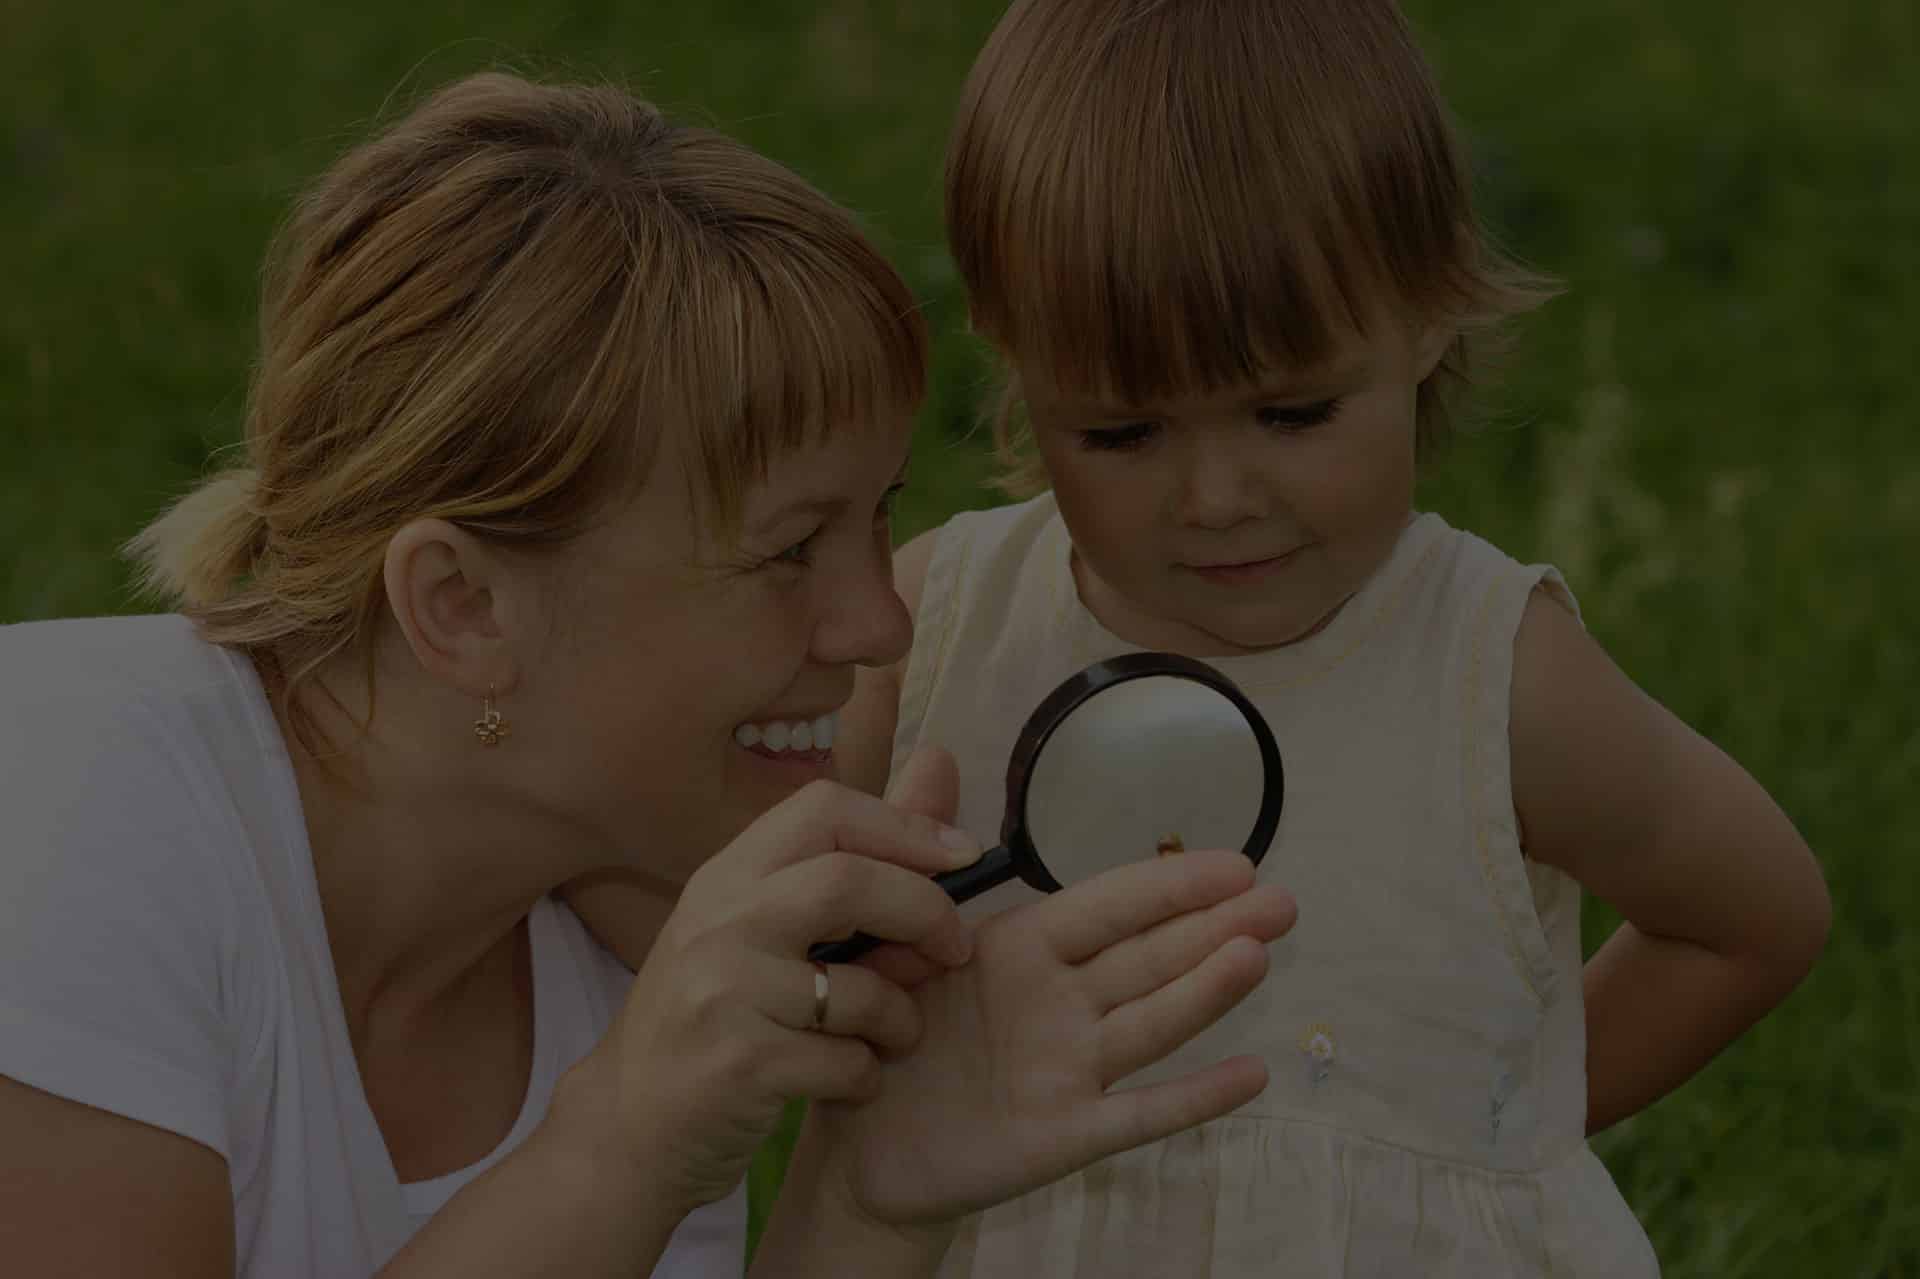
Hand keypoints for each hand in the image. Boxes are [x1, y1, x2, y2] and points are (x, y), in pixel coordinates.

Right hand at [554, 778, 980, 1215]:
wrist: (628, 1122)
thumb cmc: (712, 1014)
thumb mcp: (759, 925)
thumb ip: (851, 860)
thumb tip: (941, 765)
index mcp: (727, 875)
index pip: (824, 810)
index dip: (905, 824)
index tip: (962, 855)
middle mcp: (719, 922)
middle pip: (848, 881)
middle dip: (925, 911)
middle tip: (957, 948)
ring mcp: (722, 992)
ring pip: (859, 989)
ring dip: (902, 1017)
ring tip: (895, 1033)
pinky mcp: (739, 1065)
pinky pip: (845, 1061)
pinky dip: (867, 1076)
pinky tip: (850, 1080)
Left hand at [809, 845, 1295, 1227]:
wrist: (854, 1145)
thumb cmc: (877, 1029)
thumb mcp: (886, 932)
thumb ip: (917, 848)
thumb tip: (938, 752)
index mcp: (1021, 950)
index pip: (1108, 908)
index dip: (1168, 885)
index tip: (1235, 861)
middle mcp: (1059, 1005)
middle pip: (1149, 959)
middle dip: (1214, 927)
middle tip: (1284, 900)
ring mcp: (1070, 1071)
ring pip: (1151, 1023)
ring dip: (1207, 991)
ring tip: (1259, 953)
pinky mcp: (1063, 1136)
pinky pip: (1136, 1116)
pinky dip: (1193, 1098)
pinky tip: (1252, 1075)